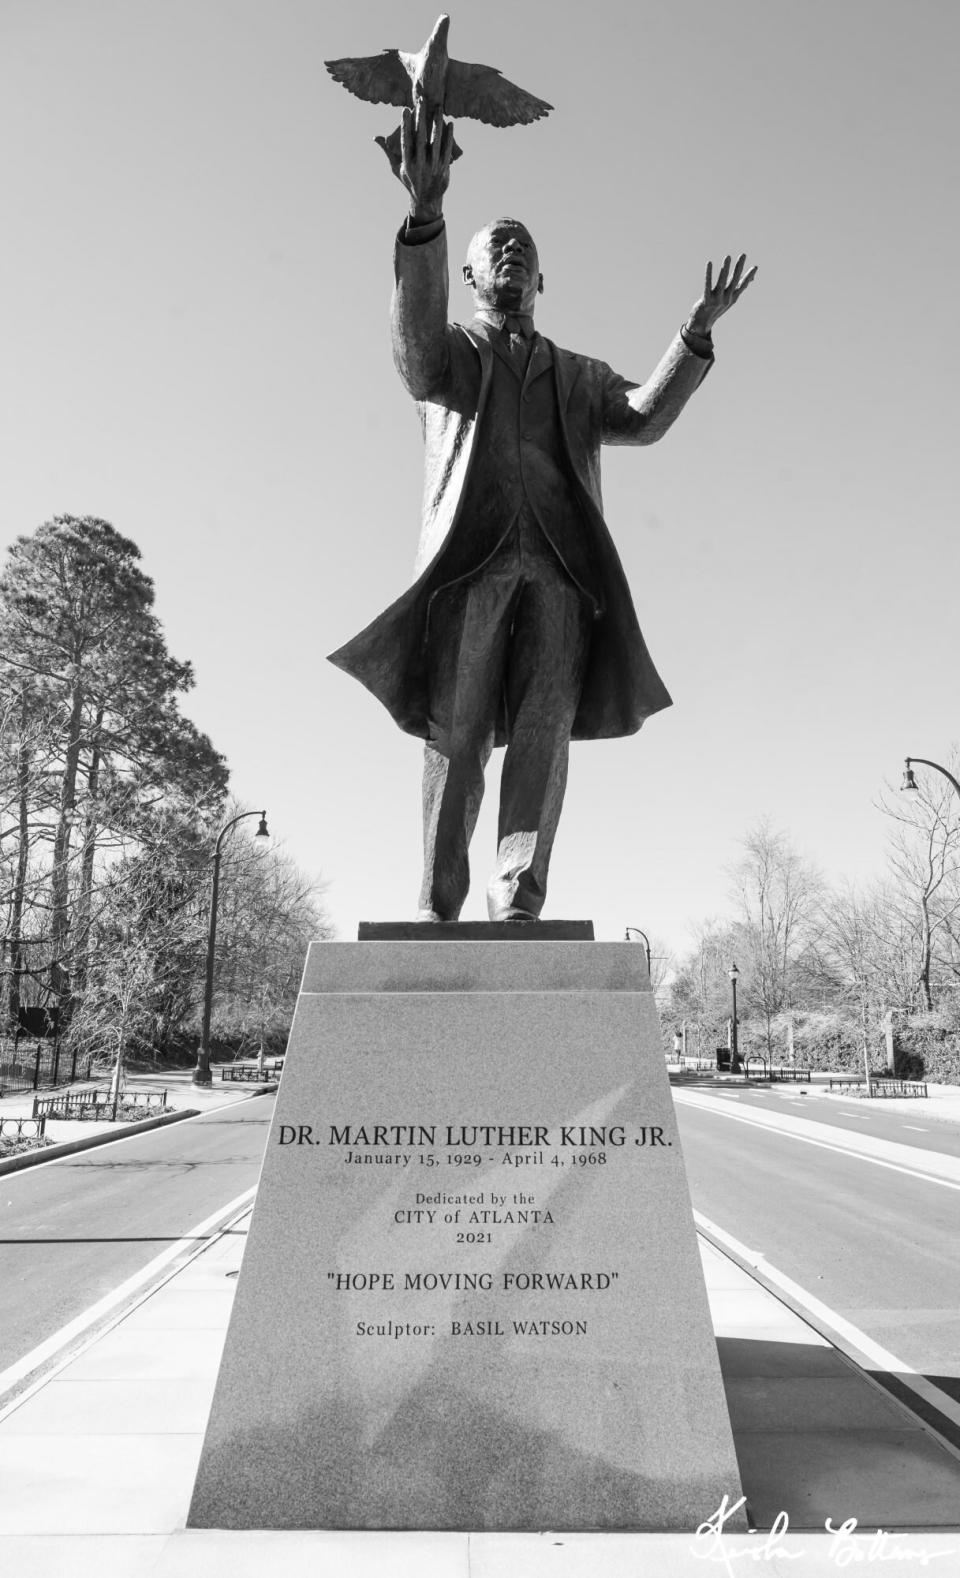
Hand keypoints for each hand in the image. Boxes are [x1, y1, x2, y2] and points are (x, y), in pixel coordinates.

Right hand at [398, 103, 453, 223]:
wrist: (426, 200)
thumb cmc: (409, 181)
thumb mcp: (396, 168)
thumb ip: (387, 151)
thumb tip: (375, 137)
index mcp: (407, 164)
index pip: (405, 140)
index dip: (405, 125)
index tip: (406, 109)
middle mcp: (420, 165)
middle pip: (421, 137)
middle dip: (422, 118)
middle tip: (422, 101)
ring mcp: (433, 166)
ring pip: (436, 142)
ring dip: (437, 123)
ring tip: (438, 108)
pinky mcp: (444, 168)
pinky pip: (447, 149)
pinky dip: (449, 137)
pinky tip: (450, 124)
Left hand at [685, 254, 756, 336]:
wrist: (702, 323)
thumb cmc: (716, 308)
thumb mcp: (729, 298)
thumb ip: (738, 287)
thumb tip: (751, 278)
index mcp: (732, 298)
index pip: (742, 285)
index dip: (748, 276)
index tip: (755, 267)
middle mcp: (726, 299)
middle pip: (734, 280)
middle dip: (738, 267)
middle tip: (743, 255)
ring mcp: (717, 300)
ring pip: (722, 282)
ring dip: (725, 269)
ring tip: (728, 257)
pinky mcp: (706, 300)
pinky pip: (707, 285)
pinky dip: (708, 274)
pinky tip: (709, 263)